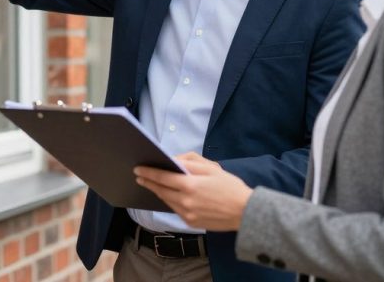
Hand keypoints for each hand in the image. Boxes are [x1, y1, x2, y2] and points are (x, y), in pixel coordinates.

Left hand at [134, 152, 251, 230]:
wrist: (245, 212)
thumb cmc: (230, 186)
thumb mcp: (211, 168)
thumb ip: (190, 162)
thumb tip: (173, 160)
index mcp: (190, 185)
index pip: (163, 177)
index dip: (149, 172)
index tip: (138, 169)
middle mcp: (185, 201)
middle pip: (161, 190)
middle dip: (149, 182)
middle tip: (139, 176)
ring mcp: (187, 214)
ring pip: (167, 200)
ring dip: (158, 191)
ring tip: (151, 184)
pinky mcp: (190, 222)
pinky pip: (175, 209)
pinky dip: (170, 201)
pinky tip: (167, 195)